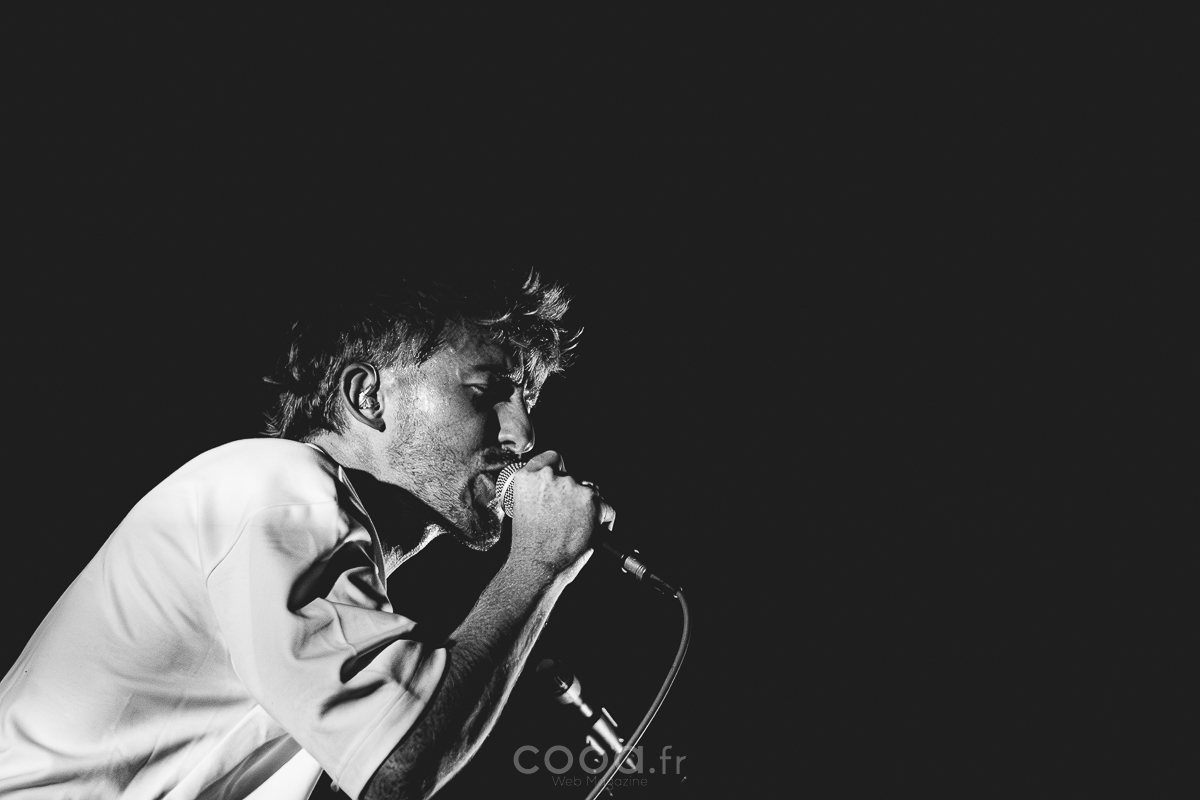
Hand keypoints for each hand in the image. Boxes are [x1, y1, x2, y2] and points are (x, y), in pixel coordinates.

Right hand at [506, 450, 607, 581]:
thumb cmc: (529, 547)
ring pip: (590, 492)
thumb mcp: (522, 510)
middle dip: (573, 496)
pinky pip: (607, 507)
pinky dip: (605, 520)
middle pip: (573, 478)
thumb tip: (554, 492)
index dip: (560, 469)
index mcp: (528, 478)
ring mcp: (572, 487)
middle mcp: (550, 477)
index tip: (562, 477)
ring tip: (576, 528)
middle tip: (566, 518)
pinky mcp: (592, 502)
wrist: (537, 566)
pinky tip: (594, 532)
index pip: (552, 458)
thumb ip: (537, 493)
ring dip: (587, 507)